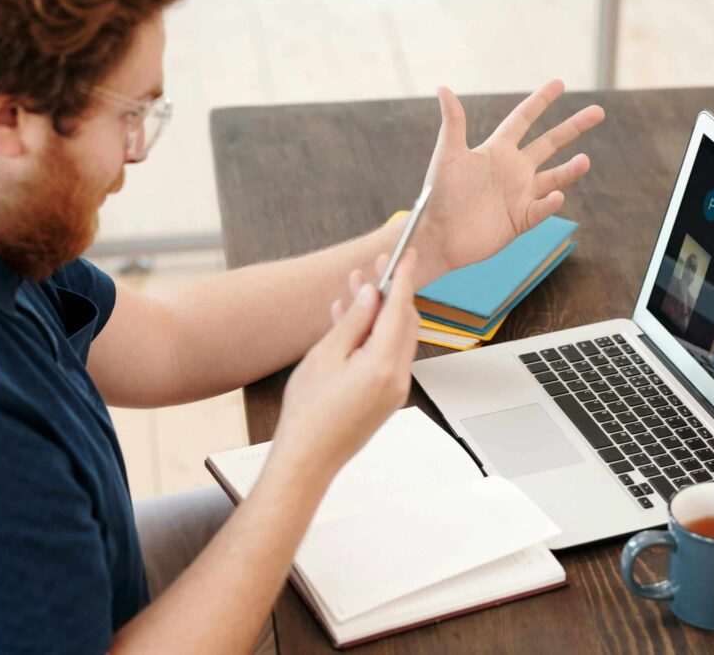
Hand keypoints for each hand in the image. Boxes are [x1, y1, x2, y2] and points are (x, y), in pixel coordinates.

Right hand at [267, 251, 419, 478]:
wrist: (307, 459)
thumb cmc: (309, 413)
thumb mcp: (326, 355)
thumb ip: (353, 320)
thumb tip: (370, 293)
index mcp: (384, 364)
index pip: (400, 308)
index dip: (402, 277)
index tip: (405, 254)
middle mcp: (398, 377)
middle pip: (404, 322)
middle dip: (389, 293)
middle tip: (373, 268)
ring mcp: (396, 389)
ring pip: (396, 339)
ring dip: (379, 314)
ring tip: (354, 291)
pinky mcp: (387, 398)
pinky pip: (388, 357)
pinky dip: (374, 337)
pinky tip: (351, 324)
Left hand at [419, 80, 604, 273]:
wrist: (437, 237)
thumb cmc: (439, 194)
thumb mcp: (448, 156)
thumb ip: (453, 123)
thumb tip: (442, 87)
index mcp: (496, 150)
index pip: (523, 119)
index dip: (540, 101)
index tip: (559, 83)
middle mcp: (512, 170)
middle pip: (549, 143)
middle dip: (573, 127)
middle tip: (598, 111)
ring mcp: (519, 195)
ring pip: (554, 178)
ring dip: (570, 169)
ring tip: (585, 160)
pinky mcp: (520, 220)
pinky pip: (542, 209)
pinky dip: (550, 204)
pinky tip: (557, 196)